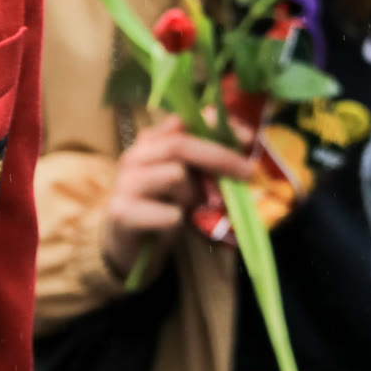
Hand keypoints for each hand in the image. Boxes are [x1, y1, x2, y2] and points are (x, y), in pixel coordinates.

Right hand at [103, 115, 254, 283]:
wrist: (131, 247)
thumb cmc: (163, 207)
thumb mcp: (187, 179)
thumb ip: (204, 155)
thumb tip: (236, 131)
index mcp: (150, 142)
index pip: (184, 123)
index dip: (217, 127)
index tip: (248, 138)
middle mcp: (134, 156)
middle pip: (178, 145)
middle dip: (219, 156)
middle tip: (248, 172)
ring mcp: (125, 183)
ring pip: (175, 175)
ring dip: (192, 195)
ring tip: (189, 209)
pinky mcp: (122, 212)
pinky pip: (169, 213)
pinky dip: (180, 220)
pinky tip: (172, 224)